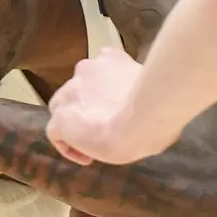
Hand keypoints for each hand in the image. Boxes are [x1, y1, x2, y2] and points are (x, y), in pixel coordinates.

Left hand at [47, 48, 171, 164]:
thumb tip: (160, 108)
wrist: (142, 121)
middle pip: (78, 90)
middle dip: (89, 108)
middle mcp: (86, 68)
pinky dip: (69, 147)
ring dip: (77, 126)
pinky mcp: (61, 118)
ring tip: (95, 145)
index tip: (117, 109)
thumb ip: (146, 91)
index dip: (104, 93)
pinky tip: (87, 157)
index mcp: (111, 58)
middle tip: (106, 127)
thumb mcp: (155, 89)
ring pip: (64, 109)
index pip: (99, 73)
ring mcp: (70, 92)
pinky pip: (56, 133)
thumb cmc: (160, 106)